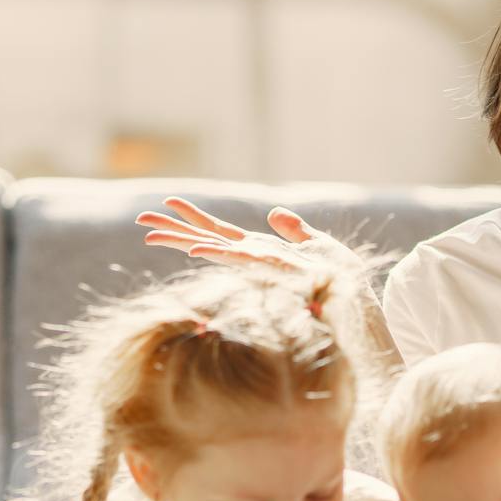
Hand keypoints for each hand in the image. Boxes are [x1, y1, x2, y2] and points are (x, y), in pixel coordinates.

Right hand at [136, 196, 360, 277]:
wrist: (358, 296)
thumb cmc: (339, 276)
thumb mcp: (315, 244)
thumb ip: (295, 230)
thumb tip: (276, 213)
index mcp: (260, 250)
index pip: (220, 231)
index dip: (194, 219)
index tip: (168, 204)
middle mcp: (255, 257)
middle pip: (207, 239)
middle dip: (175, 231)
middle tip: (142, 220)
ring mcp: (262, 264)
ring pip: (216, 249)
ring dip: (186, 241)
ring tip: (155, 234)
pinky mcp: (275, 270)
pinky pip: (242, 260)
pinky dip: (219, 254)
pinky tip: (199, 250)